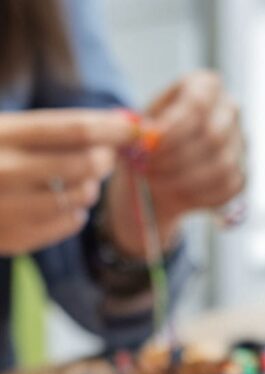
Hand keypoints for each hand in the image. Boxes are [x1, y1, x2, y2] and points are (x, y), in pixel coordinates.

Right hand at [0, 109, 133, 254]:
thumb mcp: (4, 133)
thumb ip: (51, 131)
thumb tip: (117, 127)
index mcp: (1, 134)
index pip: (70, 129)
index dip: (110, 128)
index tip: (135, 128)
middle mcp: (3, 170)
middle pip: (81, 164)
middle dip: (104, 159)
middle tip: (107, 157)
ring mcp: (7, 209)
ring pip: (78, 198)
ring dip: (90, 188)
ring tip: (82, 181)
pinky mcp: (12, 239)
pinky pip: (67, 224)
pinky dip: (76, 213)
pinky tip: (67, 204)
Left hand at [105, 71, 244, 256]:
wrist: (160, 168)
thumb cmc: (148, 140)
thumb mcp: (135, 126)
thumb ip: (135, 128)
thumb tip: (145, 137)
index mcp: (206, 85)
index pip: (198, 104)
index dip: (173, 130)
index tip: (148, 146)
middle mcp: (229, 110)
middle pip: (213, 136)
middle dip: (176, 158)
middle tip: (148, 168)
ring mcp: (240, 144)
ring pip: (221, 167)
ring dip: (183, 180)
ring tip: (155, 182)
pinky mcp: (240, 176)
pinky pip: (225, 189)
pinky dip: (197, 196)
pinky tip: (175, 193)